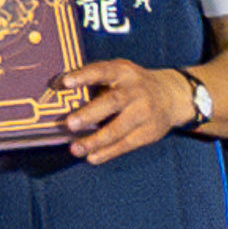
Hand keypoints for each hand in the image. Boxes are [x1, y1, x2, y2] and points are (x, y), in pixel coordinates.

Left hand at [56, 58, 201, 166]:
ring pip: (119, 128)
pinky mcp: (150, 131)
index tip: (65, 82)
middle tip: (69, 124)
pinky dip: (108, 152)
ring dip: (96, 140)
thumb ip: (94, 81)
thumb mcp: (118, 73)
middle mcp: (136, 91)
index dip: (84, 75)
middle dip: (90, 113)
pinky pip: (127, 143)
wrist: (172, 95)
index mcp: (123, 72)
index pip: (102, 71)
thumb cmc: (130, 84)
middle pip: (113, 102)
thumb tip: (56, 94)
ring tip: (75, 149)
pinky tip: (92, 157)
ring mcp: (144, 112)